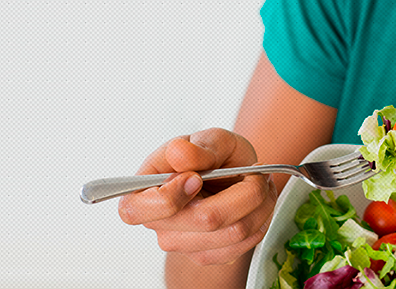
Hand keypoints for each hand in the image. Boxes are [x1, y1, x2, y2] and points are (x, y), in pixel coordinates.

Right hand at [117, 128, 277, 265]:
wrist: (234, 173)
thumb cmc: (213, 154)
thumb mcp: (210, 139)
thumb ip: (197, 148)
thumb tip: (178, 153)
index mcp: (142, 191)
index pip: (136, 211)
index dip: (168, 198)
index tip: (196, 177)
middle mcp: (159, 224)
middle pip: (204, 221)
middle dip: (243, 192)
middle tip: (254, 173)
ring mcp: (183, 244)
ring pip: (232, 233)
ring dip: (258, 205)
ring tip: (260, 185)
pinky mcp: (207, 256)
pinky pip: (243, 244)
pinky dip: (259, 220)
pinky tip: (257, 204)